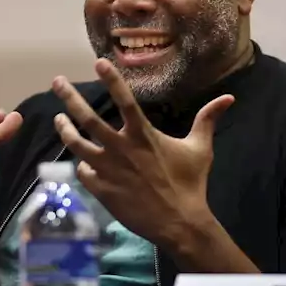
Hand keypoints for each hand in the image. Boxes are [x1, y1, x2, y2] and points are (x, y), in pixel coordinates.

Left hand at [51, 59, 233, 253]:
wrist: (179, 223)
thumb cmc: (191, 184)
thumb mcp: (201, 148)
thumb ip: (208, 119)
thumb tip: (229, 98)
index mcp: (143, 135)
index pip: (124, 100)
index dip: (111, 79)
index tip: (99, 62)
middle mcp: (120, 148)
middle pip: (87, 118)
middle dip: (69, 98)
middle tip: (57, 82)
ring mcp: (108, 170)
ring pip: (77, 144)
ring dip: (65, 129)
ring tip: (59, 119)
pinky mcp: (102, 190)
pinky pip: (83, 172)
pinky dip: (82, 165)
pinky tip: (83, 162)